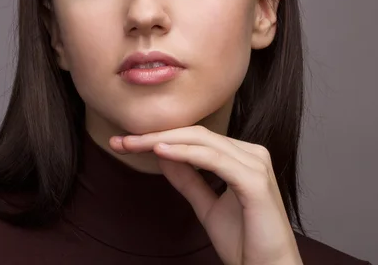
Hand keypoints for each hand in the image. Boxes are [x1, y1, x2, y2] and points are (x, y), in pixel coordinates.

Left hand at [110, 126, 302, 264]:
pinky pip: (213, 159)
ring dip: (163, 141)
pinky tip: (161, 153)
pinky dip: (185, 153)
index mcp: (242, 157)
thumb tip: (164, 155)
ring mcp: (255, 164)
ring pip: (202, 142)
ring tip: (134, 144)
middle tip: (122, 141)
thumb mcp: (207, 206)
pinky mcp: (254, 181)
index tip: (126, 143)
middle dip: (155, 136)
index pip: (195, 138)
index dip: (160, 137)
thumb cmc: (245, 242)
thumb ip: (188, 179)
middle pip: (196, 134)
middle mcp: (251, 154)